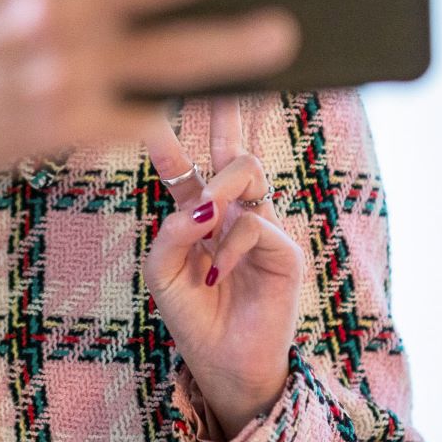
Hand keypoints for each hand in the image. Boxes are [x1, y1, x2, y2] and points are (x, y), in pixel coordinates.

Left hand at [143, 97, 302, 441]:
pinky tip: (217, 272)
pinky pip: (254, 223)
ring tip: (205, 218)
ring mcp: (261, 224)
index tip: (155, 96)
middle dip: (225, 109)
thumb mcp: (162, 273)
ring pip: (246, 171)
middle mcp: (231, 210)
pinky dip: (229, 246)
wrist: (223, 363)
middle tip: (220, 79)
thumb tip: (201, 203)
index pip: (185, 162)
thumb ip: (171, 233)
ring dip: (220, 187)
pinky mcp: (286, 247)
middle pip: (231, 146)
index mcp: (196, 213)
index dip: (171, 129)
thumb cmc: (191, 316)